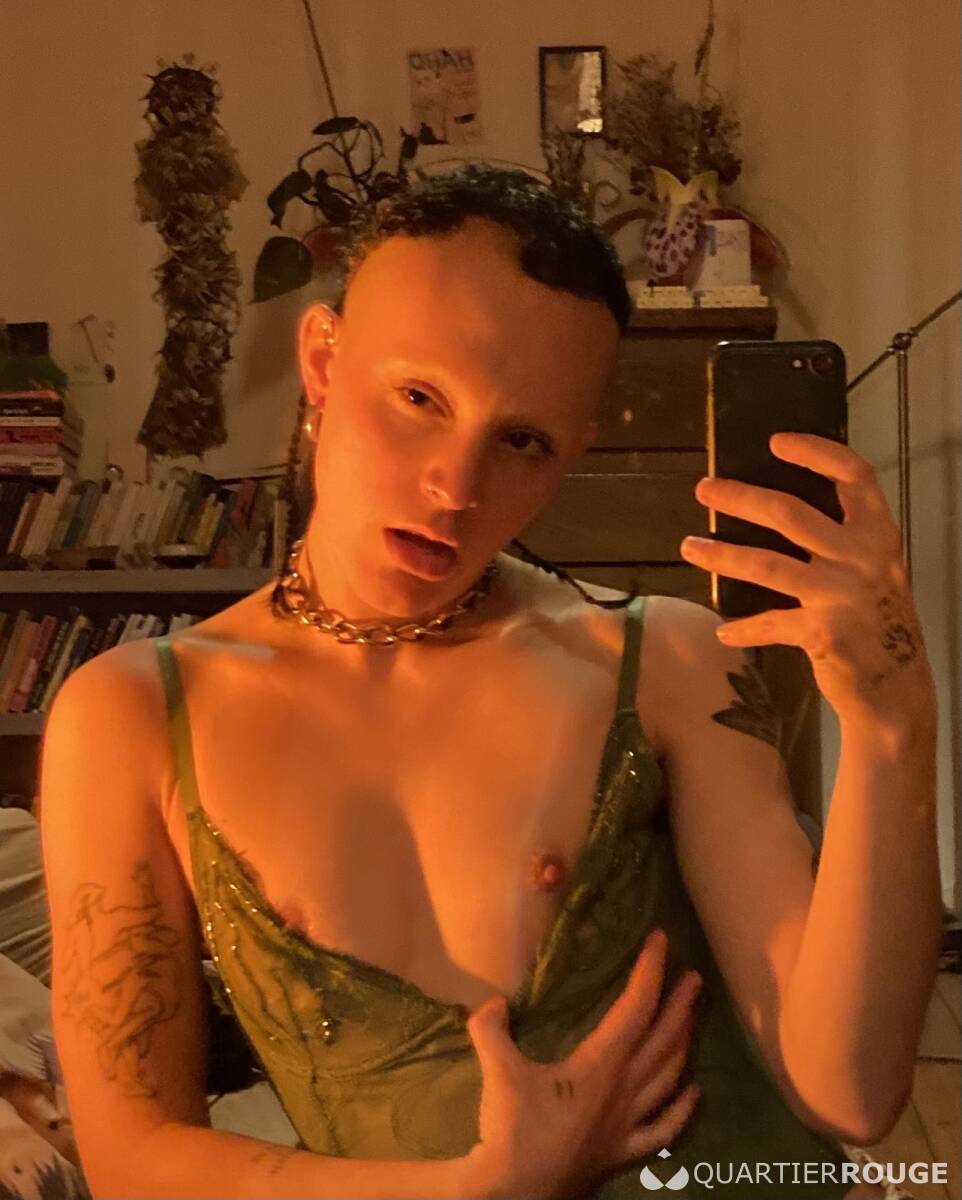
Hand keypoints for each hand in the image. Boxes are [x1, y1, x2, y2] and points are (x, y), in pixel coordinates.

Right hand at [461, 929, 701, 1199]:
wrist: (515, 1193)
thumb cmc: (511, 1128)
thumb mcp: (497, 1068)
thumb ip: (491, 1027)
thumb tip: (494, 1002)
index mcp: (600, 1065)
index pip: (635, 1008)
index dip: (650, 972)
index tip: (660, 941)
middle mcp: (623, 1091)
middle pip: (663, 1040)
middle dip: (681, 1005)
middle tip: (695, 978)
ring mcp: (627, 1124)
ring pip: (668, 1078)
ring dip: (684, 1046)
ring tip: (693, 1021)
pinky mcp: (621, 1153)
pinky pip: (662, 1130)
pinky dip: (682, 1109)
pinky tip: (694, 1092)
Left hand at [681, 431, 935, 730]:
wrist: (896, 690)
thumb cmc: (877, 623)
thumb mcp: (873, 572)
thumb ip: (839, 541)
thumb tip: (773, 509)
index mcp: (878, 536)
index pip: (854, 476)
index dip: (816, 452)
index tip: (775, 442)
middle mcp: (863, 559)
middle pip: (790, 512)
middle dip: (740, 497)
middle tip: (704, 490)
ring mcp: (842, 595)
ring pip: (767, 563)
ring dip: (722, 555)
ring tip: (689, 547)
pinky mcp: (823, 632)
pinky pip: (770, 622)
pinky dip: (744, 628)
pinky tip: (725, 633)